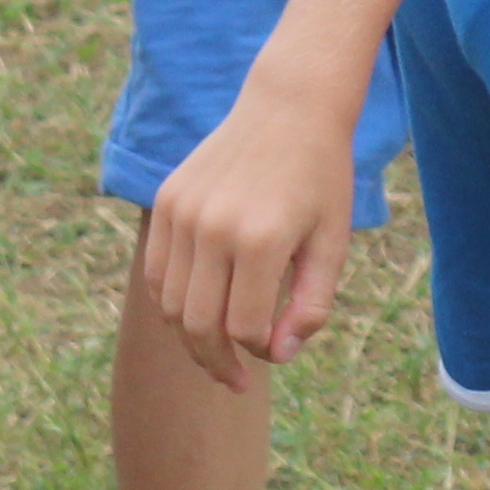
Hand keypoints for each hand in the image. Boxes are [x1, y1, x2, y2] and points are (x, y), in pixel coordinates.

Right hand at [143, 85, 356, 386]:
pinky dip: (172, 302)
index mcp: (262, 239)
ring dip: (191, 339)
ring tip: (217, 352)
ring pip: (171, 305)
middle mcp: (214, 226)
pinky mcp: (166, 202)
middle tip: (237, 382)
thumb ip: (310, 306)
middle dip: (219, 363)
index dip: (263, 352)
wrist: (288, 107)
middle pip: (200, 325)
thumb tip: (277, 355)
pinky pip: (157, 272)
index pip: (246, 328)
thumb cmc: (320, 179)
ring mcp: (183, 213)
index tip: (278, 351)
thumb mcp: (332, 243)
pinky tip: (198, 313)